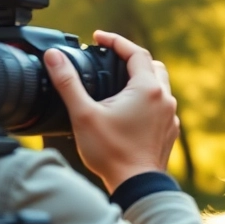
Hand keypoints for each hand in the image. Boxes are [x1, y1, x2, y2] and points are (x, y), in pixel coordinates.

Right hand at [45, 31, 178, 192]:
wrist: (136, 185)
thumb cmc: (111, 153)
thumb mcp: (83, 114)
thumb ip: (68, 82)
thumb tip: (54, 56)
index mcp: (147, 88)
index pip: (135, 52)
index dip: (116, 41)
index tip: (99, 38)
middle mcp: (164, 98)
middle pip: (152, 65)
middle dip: (131, 58)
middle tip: (110, 58)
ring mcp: (170, 115)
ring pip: (160, 85)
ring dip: (142, 78)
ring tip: (120, 82)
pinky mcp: (170, 130)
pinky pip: (162, 105)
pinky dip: (148, 99)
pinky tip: (131, 108)